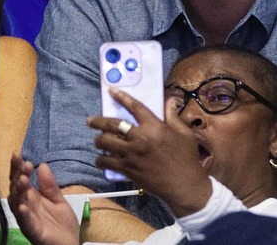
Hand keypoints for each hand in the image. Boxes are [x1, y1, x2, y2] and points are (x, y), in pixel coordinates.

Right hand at [8, 153, 79, 244]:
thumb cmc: (62, 226)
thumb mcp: (58, 200)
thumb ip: (49, 185)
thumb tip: (42, 165)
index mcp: (31, 198)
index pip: (21, 179)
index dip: (18, 168)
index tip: (20, 155)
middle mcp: (26, 207)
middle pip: (16, 189)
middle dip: (17, 175)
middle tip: (22, 163)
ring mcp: (28, 220)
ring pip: (18, 204)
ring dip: (19, 192)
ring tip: (22, 179)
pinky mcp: (34, 233)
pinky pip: (26, 223)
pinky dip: (23, 214)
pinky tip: (22, 205)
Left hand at [87, 89, 210, 216]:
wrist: (184, 185)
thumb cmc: (186, 158)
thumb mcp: (184, 133)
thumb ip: (173, 116)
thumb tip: (170, 100)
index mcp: (154, 127)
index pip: (135, 107)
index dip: (122, 97)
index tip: (111, 91)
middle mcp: (140, 138)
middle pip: (112, 125)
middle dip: (98, 121)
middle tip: (90, 120)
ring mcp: (132, 155)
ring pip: (106, 143)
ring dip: (98, 140)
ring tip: (97, 140)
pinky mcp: (128, 169)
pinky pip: (108, 163)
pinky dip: (101, 160)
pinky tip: (100, 159)